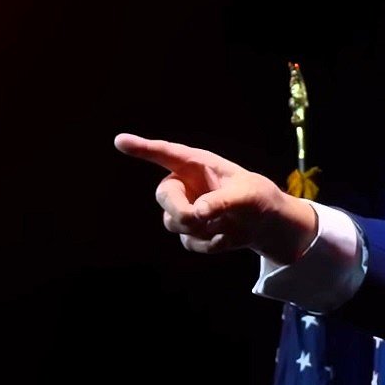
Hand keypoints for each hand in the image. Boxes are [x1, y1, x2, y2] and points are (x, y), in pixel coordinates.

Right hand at [114, 133, 317, 260]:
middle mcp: (185, 184)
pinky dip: (208, 244)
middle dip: (180, 211)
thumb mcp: (247, 196)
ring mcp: (184, 208)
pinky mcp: (190, 230)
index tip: (120, 141)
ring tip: (225, 224)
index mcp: (196, 164)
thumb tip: (197, 213)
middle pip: (164, 196)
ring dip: (200, 229)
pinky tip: (225, 238)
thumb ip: (222, 201)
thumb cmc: (257, 198)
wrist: (264, 223)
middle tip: (199, 218)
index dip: (142, 148)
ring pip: (173, 222)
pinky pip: (188, 241)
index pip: (165, 153)